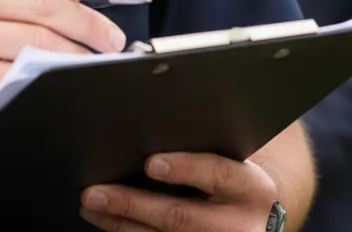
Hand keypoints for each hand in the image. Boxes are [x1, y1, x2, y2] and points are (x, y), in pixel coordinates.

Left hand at [80, 151, 276, 230]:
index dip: (184, 168)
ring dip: (122, 224)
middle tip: (94, 192)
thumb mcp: (234, 161)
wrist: (261, 218)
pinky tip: (109, 224)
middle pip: (182, 216)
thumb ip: (201, 148)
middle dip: (132, 204)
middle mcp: (243, 225)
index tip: (149, 163)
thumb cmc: (234, 178)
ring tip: (90, 207)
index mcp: (252, 188)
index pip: (218, 173)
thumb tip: (145, 129)